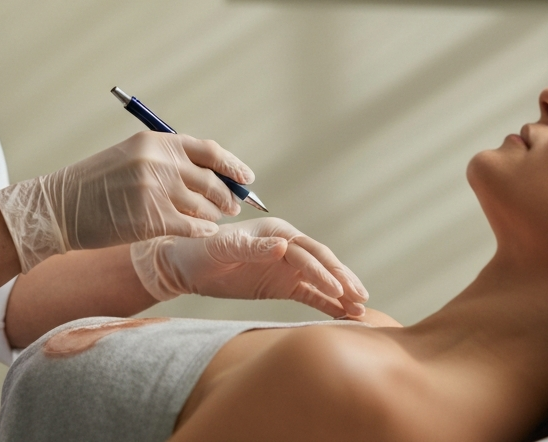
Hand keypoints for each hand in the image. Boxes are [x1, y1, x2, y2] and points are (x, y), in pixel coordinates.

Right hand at [0, 132, 252, 271]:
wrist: (62, 205)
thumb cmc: (97, 183)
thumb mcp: (132, 156)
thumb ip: (168, 160)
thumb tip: (210, 172)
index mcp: (156, 141)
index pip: (208, 151)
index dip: (232, 166)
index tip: (247, 178)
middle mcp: (158, 162)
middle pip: (211, 181)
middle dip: (227, 197)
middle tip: (232, 207)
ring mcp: (154, 191)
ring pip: (204, 207)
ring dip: (213, 216)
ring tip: (211, 221)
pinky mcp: (150, 219)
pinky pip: (191, 228)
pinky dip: (201, 232)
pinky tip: (202, 234)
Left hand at [129, 218, 368, 318]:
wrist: (185, 265)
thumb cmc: (200, 251)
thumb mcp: (222, 248)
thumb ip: (252, 247)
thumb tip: (282, 245)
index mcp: (273, 231)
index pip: (305, 251)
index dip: (323, 269)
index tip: (338, 288)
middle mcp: (285, 245)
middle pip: (320, 262)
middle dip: (341, 279)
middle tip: (361, 298)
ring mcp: (285, 266)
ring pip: (320, 279)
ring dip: (341, 292)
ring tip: (362, 310)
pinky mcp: (282, 284)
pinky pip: (311, 294)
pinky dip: (329, 304)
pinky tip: (346, 316)